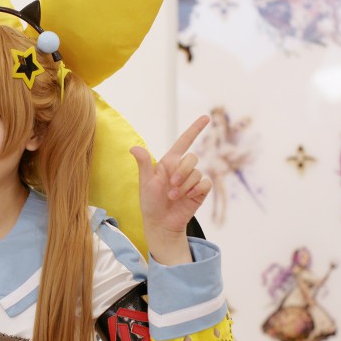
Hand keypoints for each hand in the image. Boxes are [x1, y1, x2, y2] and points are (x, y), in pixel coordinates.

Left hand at [131, 116, 211, 263]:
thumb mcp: (145, 182)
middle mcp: (182, 168)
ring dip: (185, 185)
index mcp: (169, 162)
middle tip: (170, 186)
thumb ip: (143, 163)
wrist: (160, 223)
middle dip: (182, 172)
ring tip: (173, 197)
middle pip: (192, 158)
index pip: (184, 141)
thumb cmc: (150, 202)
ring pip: (197, 172)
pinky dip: (196, 190)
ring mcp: (192, 180)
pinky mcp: (200, 191)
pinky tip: (188, 197)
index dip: (195, 129)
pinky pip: (205, 183)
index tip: (206, 117)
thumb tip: (134, 147)